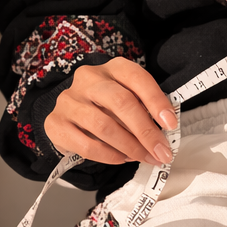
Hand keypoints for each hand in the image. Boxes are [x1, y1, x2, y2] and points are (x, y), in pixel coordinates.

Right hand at [42, 57, 176, 165]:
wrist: (70, 116)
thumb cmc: (107, 108)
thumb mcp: (127, 99)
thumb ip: (144, 109)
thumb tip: (163, 134)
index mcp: (111, 68)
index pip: (136, 78)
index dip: (156, 101)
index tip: (171, 125)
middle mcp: (87, 78)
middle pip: (120, 102)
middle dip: (145, 131)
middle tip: (161, 152)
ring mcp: (68, 100)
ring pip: (103, 125)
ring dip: (129, 146)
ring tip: (143, 158)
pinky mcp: (55, 123)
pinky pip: (86, 144)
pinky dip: (108, 155)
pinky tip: (121, 158)